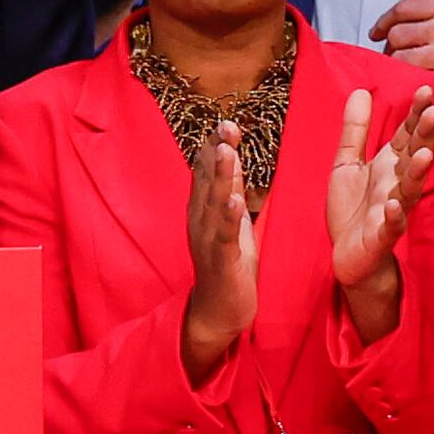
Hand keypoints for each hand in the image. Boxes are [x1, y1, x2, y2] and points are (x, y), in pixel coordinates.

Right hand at [181, 117, 261, 381]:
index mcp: (204, 211)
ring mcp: (209, 240)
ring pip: (214, 203)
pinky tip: (233, 199)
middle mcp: (200, 221)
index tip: (224, 121)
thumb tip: (231, 155)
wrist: (217, 312)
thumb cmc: (227, 265)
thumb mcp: (229, 221)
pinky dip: (228, 217)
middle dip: (216, 152)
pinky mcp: (222, 261)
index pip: (206, 173)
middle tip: (224, 124)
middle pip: (207, 181)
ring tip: (227, 151)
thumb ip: (227, 189)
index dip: (214, 147)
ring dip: (219, 176)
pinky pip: (224, 236)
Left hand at [319, 85, 433, 345]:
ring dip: (416, 173)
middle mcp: (395, 184)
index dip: (415, 114)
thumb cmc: (352, 210)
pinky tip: (393, 206)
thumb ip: (355, 131)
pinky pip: (390, 226)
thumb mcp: (346, 164)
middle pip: (413, 156)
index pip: (406, 135)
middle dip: (424, 135)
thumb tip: (361, 91)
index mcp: (388, 165)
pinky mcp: (382, 236)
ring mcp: (392, 210)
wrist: (349, 257)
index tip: (426, 90)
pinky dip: (393, 216)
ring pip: (409, 189)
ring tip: (423, 154)